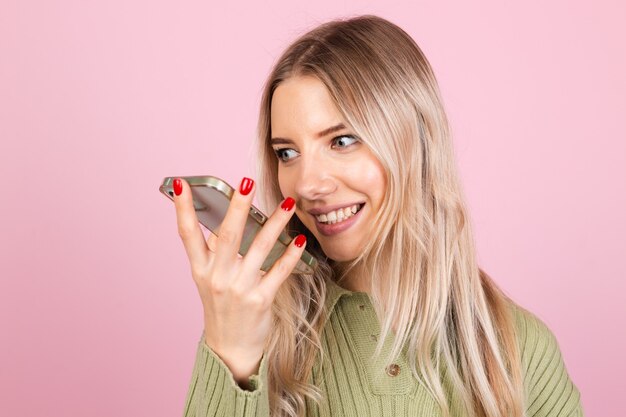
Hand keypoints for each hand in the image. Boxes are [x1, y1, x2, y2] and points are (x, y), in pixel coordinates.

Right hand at [172, 177, 305, 384]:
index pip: (187, 234)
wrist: (231, 348)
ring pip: (259, 248)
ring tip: (288, 204)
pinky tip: (298, 238)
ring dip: (275, 223)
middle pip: (227, 235)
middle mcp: (217, 278)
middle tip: (246, 182)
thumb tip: (224, 218)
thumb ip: (214, 251)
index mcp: (200, 270)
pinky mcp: (261, 300)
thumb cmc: (221, 307)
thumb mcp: (208, 280)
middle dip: (237, 207)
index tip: (181, 184)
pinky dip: (290, 254)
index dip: (183, 209)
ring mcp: (239, 289)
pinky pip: (279, 271)